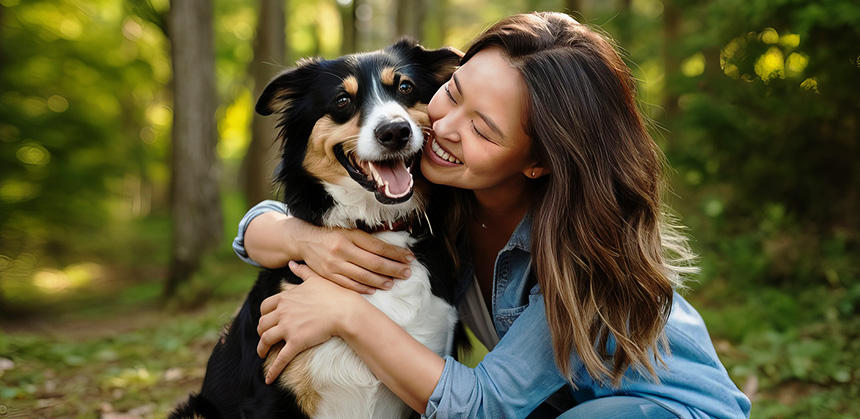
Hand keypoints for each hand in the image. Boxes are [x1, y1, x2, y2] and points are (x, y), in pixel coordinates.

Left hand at [256, 261, 364, 383]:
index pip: (265, 307)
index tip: (266, 321)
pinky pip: (280, 358)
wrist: (346, 310)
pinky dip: (272, 370)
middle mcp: (283, 312)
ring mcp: (288, 328)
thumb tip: (292, 263)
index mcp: (286, 297)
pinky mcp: (296, 342)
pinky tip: (268, 378)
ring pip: (266, 339)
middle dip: (261, 332)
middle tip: (264, 339)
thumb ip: (301, 272)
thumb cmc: (334, 294)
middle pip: (262, 324)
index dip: (263, 315)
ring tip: (262, 354)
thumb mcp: (315, 279)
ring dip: (261, 348)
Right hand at [292, 220, 414, 293]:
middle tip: (407, 272)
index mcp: (350, 235)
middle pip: (373, 262)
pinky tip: (375, 289)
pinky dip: (364, 288)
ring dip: (381, 280)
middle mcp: (342, 249)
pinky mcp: (328, 275)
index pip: (378, 246)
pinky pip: (349, 285)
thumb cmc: (332, 234)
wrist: (305, 240)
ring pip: (363, 276)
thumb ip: (367, 239)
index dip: (396, 253)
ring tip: (393, 282)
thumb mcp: (349, 230)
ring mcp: (334, 264)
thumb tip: (392, 248)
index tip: (409, 257)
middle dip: (393, 269)